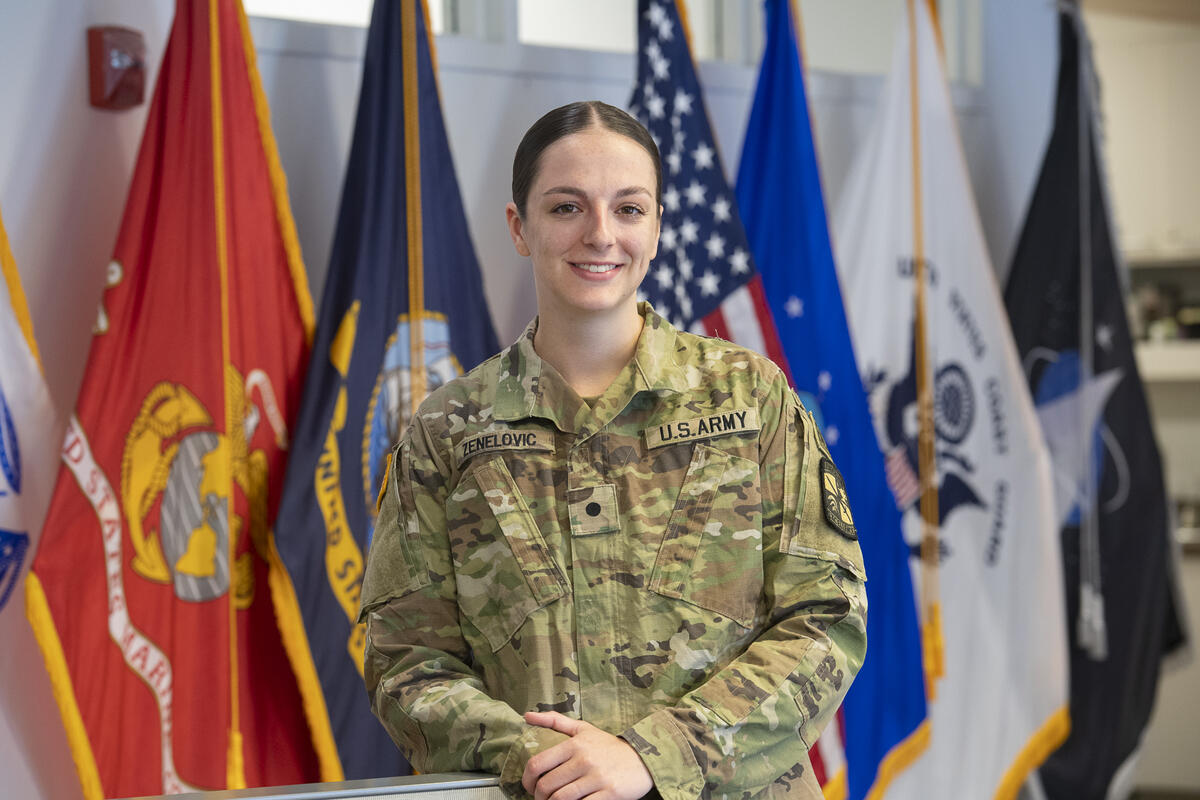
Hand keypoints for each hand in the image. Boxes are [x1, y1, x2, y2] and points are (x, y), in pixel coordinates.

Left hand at [521, 711, 653, 799]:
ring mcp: (597, 777)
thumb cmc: (609, 746)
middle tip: (541, 799)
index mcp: (574, 744)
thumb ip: (554, 721)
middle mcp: (584, 759)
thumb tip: (526, 715)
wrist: (643, 758)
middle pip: (546, 785)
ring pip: (561, 799)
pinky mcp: (610, 793)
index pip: (537, 764)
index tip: (529, 786)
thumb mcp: (583, 729)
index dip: (527, 780)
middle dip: (538, 797)